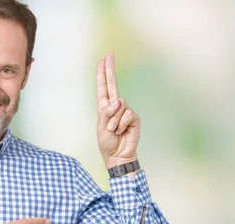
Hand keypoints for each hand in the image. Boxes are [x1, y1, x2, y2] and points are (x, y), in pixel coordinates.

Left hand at [96, 52, 140, 168]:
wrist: (118, 155)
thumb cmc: (107, 142)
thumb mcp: (101, 127)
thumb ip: (106, 113)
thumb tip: (117, 100)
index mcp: (104, 107)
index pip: (103, 87)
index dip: (102, 74)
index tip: (103, 60)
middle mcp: (114, 106)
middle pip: (113, 84)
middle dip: (110, 70)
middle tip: (110, 55)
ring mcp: (125, 111)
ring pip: (119, 105)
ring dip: (114, 120)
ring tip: (113, 130)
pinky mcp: (133, 118)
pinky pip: (127, 114)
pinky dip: (121, 124)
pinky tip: (120, 131)